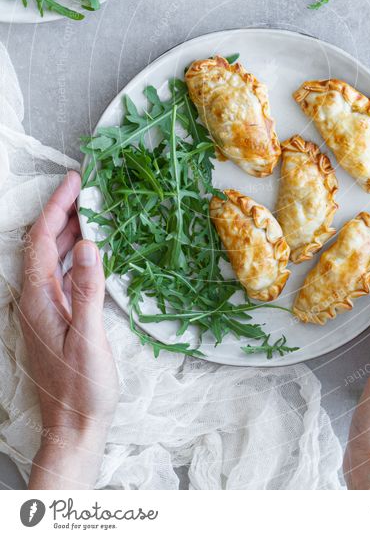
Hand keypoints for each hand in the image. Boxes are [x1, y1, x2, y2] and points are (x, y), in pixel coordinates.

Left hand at [19, 171, 118, 488]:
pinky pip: (64, 275)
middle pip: (44, 244)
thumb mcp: (89, 338)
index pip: (43, 241)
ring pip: (54, 259)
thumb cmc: (82, 388)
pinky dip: (78, 255)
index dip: (57, 207)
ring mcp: (46, 309)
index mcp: (39, 300)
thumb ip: (88, 290)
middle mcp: (37, 300)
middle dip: (62, 212)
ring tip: (93, 210)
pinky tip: (94, 251)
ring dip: (71, 232)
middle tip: (87, 187)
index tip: (75, 181)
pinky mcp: (58, 318)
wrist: (74, 427)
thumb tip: (90, 245)